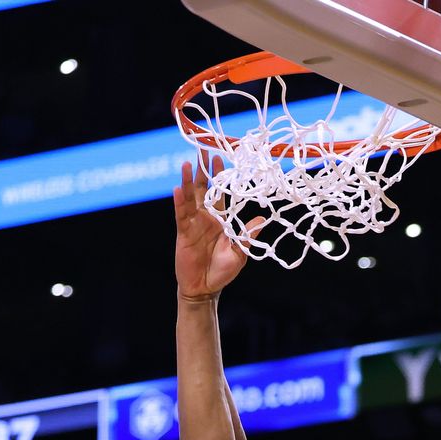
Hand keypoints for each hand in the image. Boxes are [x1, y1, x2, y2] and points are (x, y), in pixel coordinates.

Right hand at [173, 157, 262, 300]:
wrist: (205, 288)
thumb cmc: (222, 271)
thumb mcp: (240, 253)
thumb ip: (248, 235)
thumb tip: (262, 219)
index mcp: (221, 220)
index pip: (221, 193)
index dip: (220, 176)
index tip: (221, 158)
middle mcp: (206, 218)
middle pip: (203, 189)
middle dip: (203, 170)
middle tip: (203, 150)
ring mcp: (193, 224)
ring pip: (190, 198)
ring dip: (189, 181)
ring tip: (188, 163)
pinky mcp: (183, 233)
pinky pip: (181, 214)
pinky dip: (180, 202)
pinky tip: (178, 188)